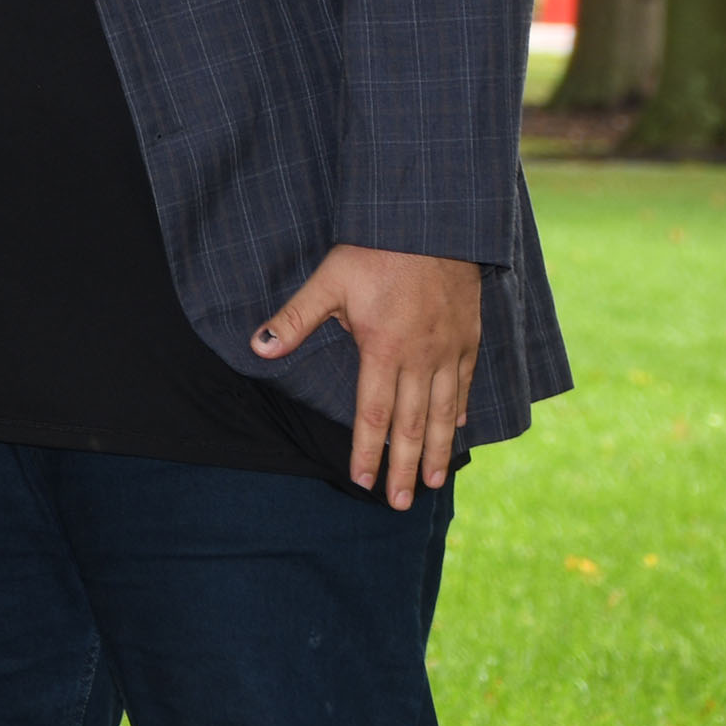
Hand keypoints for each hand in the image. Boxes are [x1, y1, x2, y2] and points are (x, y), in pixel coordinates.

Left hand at [252, 243, 483, 507]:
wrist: (433, 222)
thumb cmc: (375, 249)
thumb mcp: (328, 281)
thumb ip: (295, 319)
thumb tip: (258, 347)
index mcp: (382, 350)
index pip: (373, 415)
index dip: (366, 452)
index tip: (362, 482)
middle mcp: (419, 359)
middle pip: (410, 426)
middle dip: (403, 469)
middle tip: (401, 503)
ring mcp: (448, 350)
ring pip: (441, 414)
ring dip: (436, 452)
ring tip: (433, 483)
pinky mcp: (468, 337)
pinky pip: (463, 385)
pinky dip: (457, 412)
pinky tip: (455, 432)